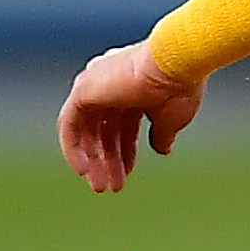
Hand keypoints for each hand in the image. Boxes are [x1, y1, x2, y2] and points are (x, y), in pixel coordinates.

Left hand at [59, 41, 204, 191]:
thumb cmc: (180, 85)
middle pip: (103, 129)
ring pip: (86, 130)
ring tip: (101, 186)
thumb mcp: (172, 117)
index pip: (121, 123)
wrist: (176, 64)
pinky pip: (68, 125)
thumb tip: (162, 149)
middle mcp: (110, 81)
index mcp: (133, 84)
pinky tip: (85, 170)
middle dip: (108, 159)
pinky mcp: (82, 90)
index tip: (128, 172)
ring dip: (93, 160)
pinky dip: (74, 149)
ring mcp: (94, 84)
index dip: (125, 150)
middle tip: (112, 186)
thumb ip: (162, 133)